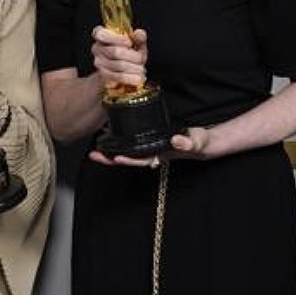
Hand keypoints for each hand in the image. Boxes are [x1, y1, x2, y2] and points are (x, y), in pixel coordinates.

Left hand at [88, 125, 210, 168]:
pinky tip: (108, 134)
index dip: (129, 160)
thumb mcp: (197, 141)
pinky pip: (131, 143)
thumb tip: (177, 140)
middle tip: (95, 155)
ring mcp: (150, 148)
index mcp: (162, 154)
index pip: (142, 159)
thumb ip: (189, 142)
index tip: (117, 158)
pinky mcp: (149, 140)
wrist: (201, 141)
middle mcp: (153, 153)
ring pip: (128, 151)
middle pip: (129, 158)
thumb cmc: (199, 142)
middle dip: (111, 158)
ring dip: (112, 151)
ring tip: (95, 149)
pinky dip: (119, 140)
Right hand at [91, 25, 148, 91]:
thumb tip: (139, 33)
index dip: (116, 39)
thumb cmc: (128, 56)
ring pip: (119, 65)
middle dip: (133, 56)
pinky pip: (119, 77)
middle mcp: (97, 48)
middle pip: (116, 52)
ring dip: (134, 68)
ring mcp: (98, 63)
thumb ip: (139, 37)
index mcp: (102, 35)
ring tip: (141, 70)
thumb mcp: (136, 44)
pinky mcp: (102, 76)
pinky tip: (138, 77)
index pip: (101, 33)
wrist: (121, 75)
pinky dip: (131, 78)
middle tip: (141, 60)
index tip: (129, 43)